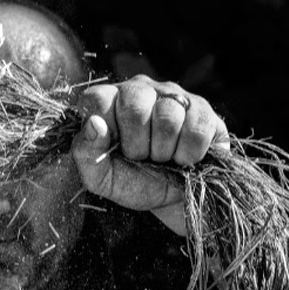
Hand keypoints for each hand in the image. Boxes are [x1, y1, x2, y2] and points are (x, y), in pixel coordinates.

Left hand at [70, 76, 228, 235]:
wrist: (174, 200)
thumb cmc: (133, 182)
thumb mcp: (101, 177)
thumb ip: (85, 152)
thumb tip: (94, 123)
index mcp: (109, 102)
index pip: (98, 98)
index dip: (106, 129)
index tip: (115, 148)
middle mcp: (140, 90)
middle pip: (134, 103)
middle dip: (137, 144)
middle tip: (141, 157)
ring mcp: (173, 95)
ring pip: (168, 115)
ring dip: (164, 151)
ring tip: (163, 157)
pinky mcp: (202, 109)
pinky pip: (197, 128)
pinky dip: (189, 153)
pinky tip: (184, 157)